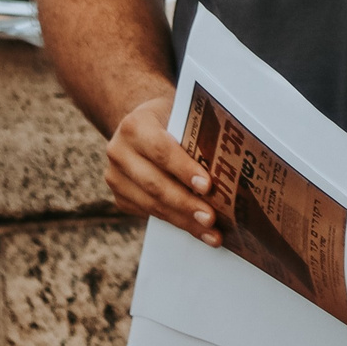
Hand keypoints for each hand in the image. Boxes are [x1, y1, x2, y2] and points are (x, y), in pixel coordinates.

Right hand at [105, 91, 221, 246]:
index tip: (207, 186)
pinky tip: (197, 230)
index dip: (184, 169)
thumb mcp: (183, 113)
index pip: (161, 150)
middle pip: (155, 183)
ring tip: (211, 233)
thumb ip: (198, 132)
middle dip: (185, 203)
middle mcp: (119, 151)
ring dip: (183, 221)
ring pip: (151, 204)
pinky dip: (176, 222)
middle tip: (211, 218)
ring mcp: (116, 177)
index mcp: (135, 126)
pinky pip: (149, 213)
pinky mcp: (120, 196)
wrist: (144, 124)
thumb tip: (230, 162)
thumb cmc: (172, 117)